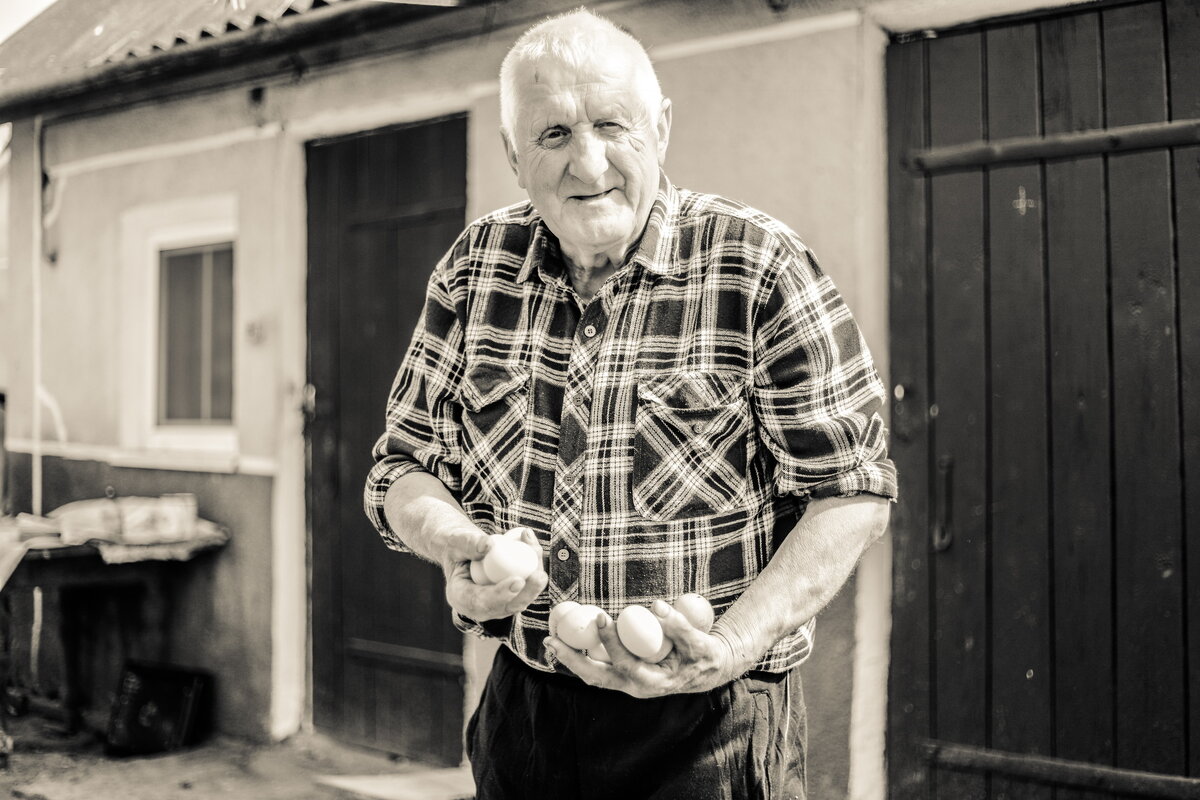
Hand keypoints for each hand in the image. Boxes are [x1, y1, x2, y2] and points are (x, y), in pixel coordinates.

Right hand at [443, 527, 547, 621]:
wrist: (461, 548)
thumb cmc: (456, 545)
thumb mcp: (456, 541)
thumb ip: (468, 543)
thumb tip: (488, 545)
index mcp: (460, 597)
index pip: (481, 603)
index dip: (501, 595)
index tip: (517, 581)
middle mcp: (479, 606)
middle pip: (507, 607)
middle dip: (526, 594)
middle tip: (539, 576)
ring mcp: (497, 603)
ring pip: (521, 598)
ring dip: (534, 579)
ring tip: (536, 550)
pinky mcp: (510, 595)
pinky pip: (526, 588)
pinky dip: (533, 568)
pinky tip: (534, 546)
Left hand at [545, 600, 738, 697]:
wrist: (705, 670)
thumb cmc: (703, 655)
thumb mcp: (699, 642)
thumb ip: (680, 626)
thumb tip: (656, 606)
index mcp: (652, 683)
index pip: (625, 665)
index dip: (611, 643)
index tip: (601, 617)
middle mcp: (634, 687)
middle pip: (596, 677)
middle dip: (572, 660)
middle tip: (551, 640)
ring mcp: (626, 683)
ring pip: (592, 674)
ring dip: (571, 658)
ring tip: (550, 640)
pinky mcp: (622, 675)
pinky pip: (597, 667)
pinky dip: (582, 654)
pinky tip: (568, 640)